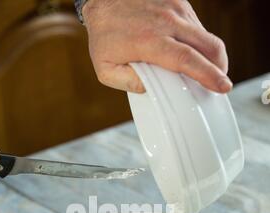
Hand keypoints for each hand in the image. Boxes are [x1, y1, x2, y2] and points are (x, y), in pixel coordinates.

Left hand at [83, 0, 231, 93]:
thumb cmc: (104, 35)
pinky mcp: (178, 1)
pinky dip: (200, 42)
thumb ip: (130, 83)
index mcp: (149, 41)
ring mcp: (174, 8)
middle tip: (221, 83)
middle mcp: (166, 22)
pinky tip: (191, 52)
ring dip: (210, 55)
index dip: (208, 75)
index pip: (187, 60)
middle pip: (207, 45)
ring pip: (205, 35)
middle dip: (220, 67)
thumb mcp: (106, 69)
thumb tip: (153, 89)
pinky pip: (196, 26)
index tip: (223, 87)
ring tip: (205, 70)